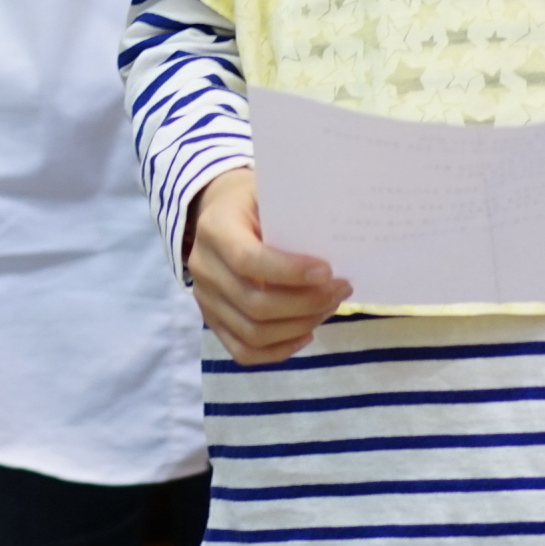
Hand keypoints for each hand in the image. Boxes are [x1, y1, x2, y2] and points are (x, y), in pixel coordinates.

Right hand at [182, 169, 351, 365]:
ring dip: (299, 326)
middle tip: (340, 289)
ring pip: (253, 333)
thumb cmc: (253, 202)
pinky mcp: (213, 321)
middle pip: (255, 304)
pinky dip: (280, 350)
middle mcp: (204, 267)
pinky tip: (306, 332)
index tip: (328, 272)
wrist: (218, 214)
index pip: (247, 260)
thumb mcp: (269, 194)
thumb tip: (337, 243)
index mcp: (215, 228)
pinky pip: (244, 351)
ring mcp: (205, 299)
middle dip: (306, 303)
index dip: (289, 272)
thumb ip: (292, 215)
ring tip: (328, 307)